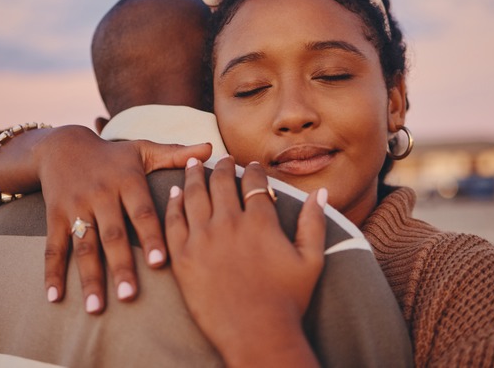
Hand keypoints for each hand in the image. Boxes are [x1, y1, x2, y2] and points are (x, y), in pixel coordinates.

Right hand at [36, 125, 211, 312]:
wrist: (61, 145)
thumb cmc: (113, 154)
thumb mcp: (143, 150)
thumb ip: (176, 154)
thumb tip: (211, 148)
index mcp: (127, 181)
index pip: (142, 212)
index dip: (151, 236)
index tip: (160, 262)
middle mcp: (101, 195)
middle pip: (112, 235)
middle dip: (120, 267)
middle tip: (129, 296)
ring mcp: (76, 207)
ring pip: (84, 247)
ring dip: (89, 278)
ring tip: (95, 309)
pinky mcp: (55, 217)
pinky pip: (54, 247)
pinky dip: (52, 273)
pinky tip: (55, 298)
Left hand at [165, 156, 325, 366]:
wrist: (256, 334)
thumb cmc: (288, 300)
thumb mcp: (310, 260)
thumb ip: (314, 222)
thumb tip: (320, 192)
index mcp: (260, 221)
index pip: (254, 182)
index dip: (252, 170)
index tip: (251, 165)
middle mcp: (229, 222)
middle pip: (221, 182)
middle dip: (222, 166)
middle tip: (221, 158)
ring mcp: (202, 238)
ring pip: (193, 194)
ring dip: (193, 175)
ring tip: (193, 164)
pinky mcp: (183, 257)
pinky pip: (173, 220)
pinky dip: (173, 202)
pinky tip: (174, 193)